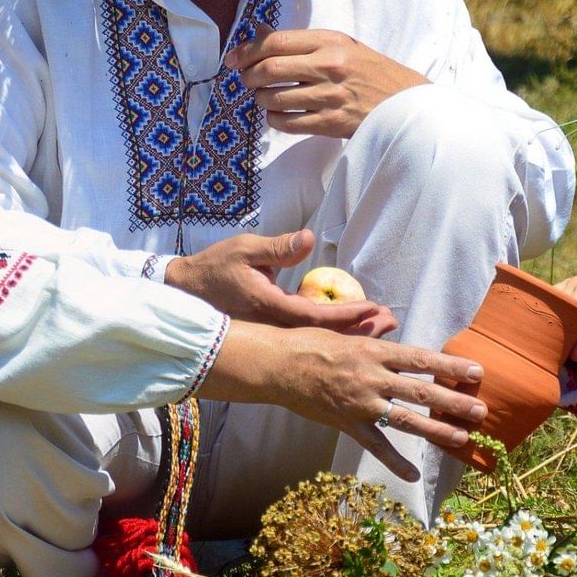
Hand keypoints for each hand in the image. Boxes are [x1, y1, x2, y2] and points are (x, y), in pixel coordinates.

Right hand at [167, 228, 395, 336]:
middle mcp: (274, 326)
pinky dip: (331, 329)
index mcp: (270, 307)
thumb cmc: (215, 266)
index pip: (317, 317)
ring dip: (350, 331)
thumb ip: (278, 248)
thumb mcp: (245, 248)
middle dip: (360, 330)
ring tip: (380, 325)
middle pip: (325, 335)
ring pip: (318, 337)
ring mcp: (272, 332)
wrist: (185, 292)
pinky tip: (350, 325)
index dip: (348, 315)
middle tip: (391, 323)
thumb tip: (307, 239)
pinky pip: (307, 334)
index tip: (374, 309)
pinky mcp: (271, 330)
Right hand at [199, 321, 486, 481]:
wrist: (276, 366)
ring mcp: (361, 403)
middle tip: (481, 410)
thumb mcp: (342, 330)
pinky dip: (394, 463)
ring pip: (406, 420)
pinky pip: (376, 447)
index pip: (421, 359)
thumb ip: (370, 329)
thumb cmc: (307, 342)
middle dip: (454, 401)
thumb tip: (391, 322)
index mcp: (373, 351)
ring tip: (462, 439)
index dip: (450, 366)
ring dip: (436, 430)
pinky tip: (413, 475)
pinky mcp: (348, 424)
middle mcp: (372, 377)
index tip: (476, 372)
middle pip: (421, 391)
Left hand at [227, 29, 428, 138]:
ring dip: (261, 99)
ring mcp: (330, 97)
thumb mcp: (341, 46)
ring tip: (265, 97)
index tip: (233, 59)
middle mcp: (330, 67)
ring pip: (274, 98)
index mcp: (331, 42)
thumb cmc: (370, 71)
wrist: (406, 103)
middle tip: (245, 80)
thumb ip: (300, 41)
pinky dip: (274, 119)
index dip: (247, 50)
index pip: (276, 42)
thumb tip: (257, 33)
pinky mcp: (331, 124)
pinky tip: (278, 114)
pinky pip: (287, 123)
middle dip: (248, 76)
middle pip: (270, 69)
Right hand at [556, 276, 576, 363]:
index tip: (568, 339)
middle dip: (563, 319)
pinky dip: (553, 305)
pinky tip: (557, 315)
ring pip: (557, 298)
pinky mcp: (566, 281)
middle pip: (567, 303)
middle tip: (560, 335)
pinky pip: (553, 295)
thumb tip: (573, 356)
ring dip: (556, 311)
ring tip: (559, 325)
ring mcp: (576, 280)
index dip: (572, 324)